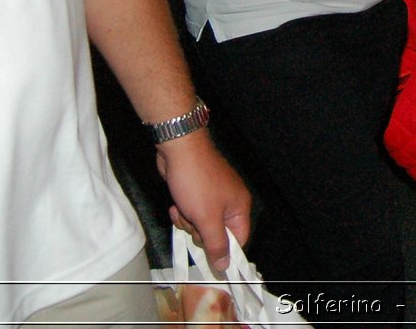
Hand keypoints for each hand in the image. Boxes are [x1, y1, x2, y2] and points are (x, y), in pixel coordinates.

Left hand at [155, 130, 251, 272]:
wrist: (179, 149)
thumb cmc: (196, 182)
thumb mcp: (207, 218)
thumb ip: (217, 244)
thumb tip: (226, 266)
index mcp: (239, 207)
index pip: (239, 239)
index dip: (224, 251)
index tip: (209, 257)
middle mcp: (230, 202)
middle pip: (218, 234)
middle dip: (200, 232)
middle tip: (193, 220)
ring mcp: (213, 196)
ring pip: (202, 224)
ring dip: (189, 222)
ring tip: (182, 209)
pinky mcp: (198, 192)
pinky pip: (193, 213)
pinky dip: (183, 212)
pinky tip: (175, 205)